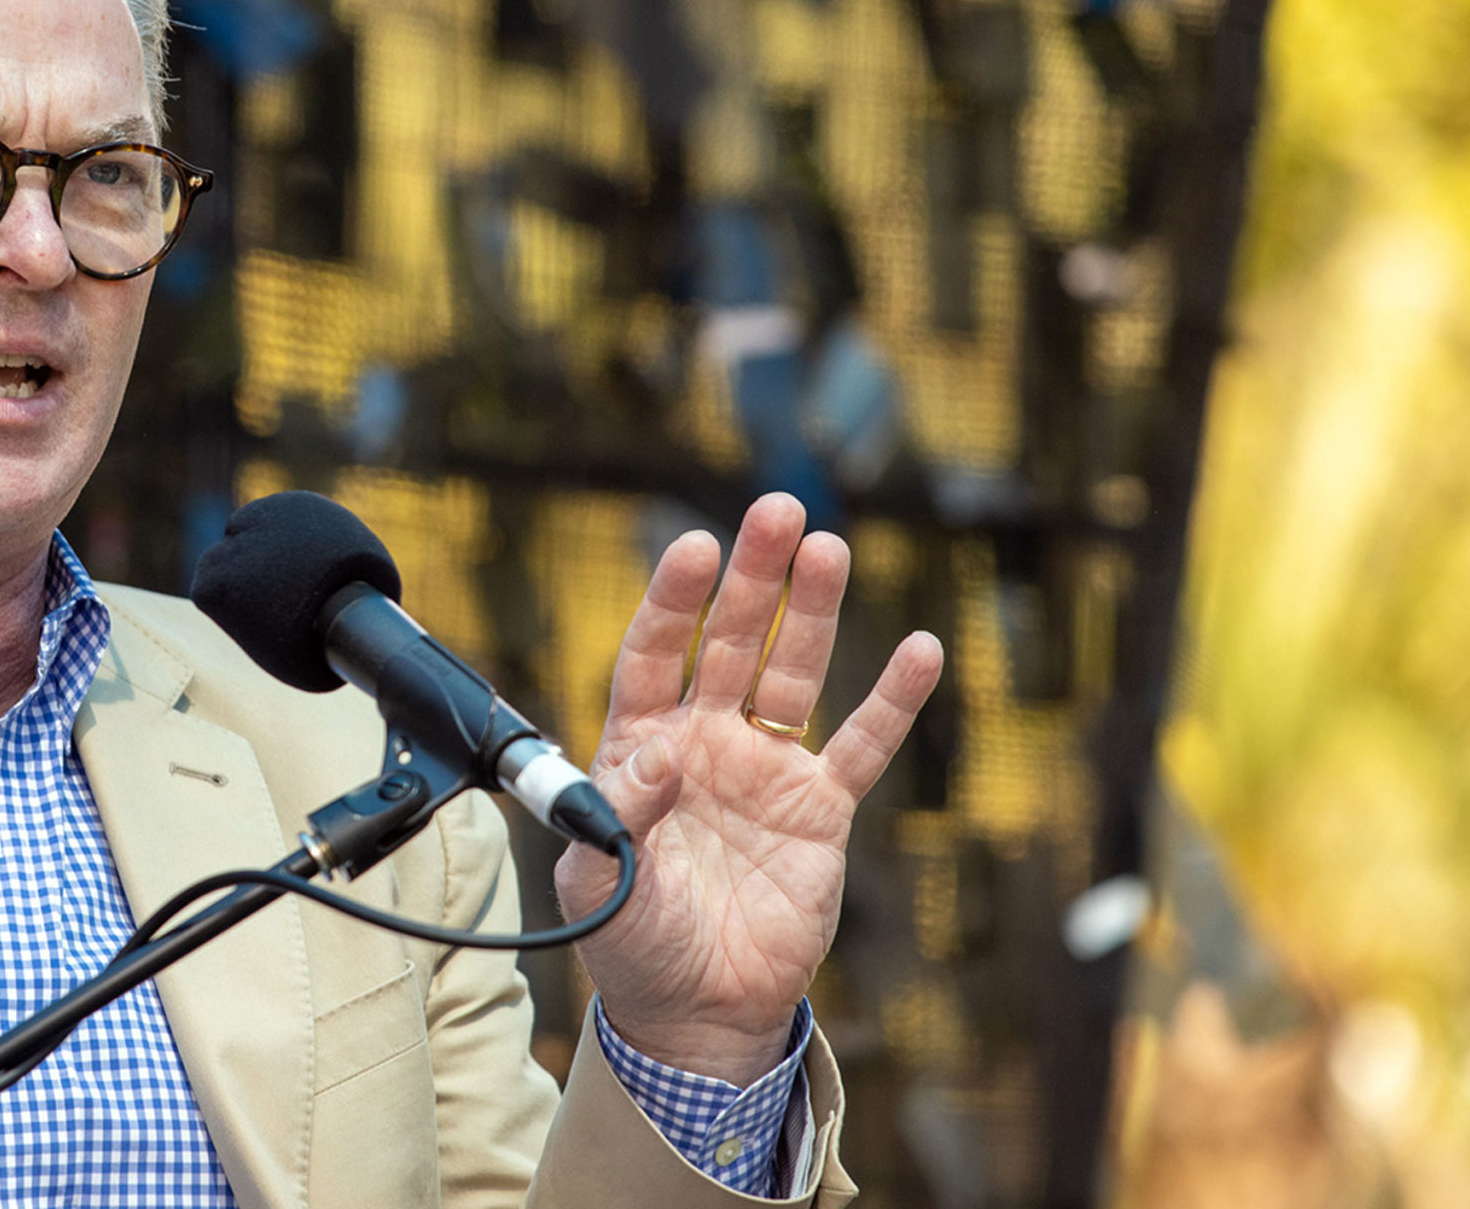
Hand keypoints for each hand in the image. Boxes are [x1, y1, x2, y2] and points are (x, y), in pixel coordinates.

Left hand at [555, 493, 942, 1084]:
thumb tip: (652, 758)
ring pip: (795, 674)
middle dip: (752, 578)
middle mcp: (706, 740)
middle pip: (732, 642)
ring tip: (828, 548)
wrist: (697, 1010)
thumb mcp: (601, 881)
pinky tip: (919, 649)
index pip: (654, 654)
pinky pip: (862, 746)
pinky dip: (892, 701)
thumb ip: (620, 818)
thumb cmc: (634, 940)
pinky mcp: (821, 811)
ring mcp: (766, 769)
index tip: (694, 549)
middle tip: (777, 510)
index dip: (674, 602)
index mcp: (642, 745)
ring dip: (813, 613)